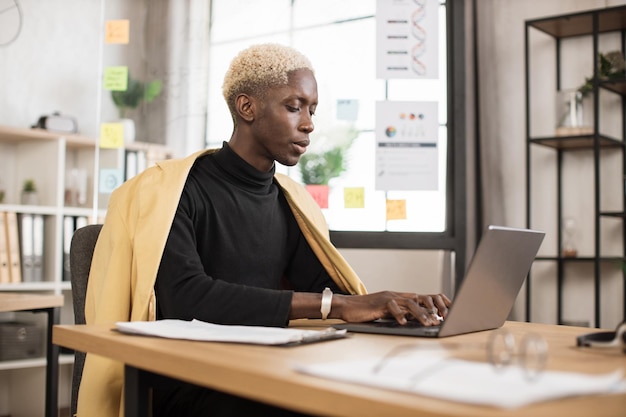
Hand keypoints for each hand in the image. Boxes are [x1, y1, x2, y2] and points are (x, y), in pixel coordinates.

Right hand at [335, 291, 450, 325]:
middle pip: (420, 299)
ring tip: (428, 323)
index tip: (447, 313)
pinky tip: (404, 323)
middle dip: (432, 309)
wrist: (347, 306)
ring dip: (421, 314)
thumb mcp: (387, 314)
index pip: (422, 298)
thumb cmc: (365, 312)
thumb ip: (400, 314)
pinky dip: (399, 315)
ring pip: (410, 303)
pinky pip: (392, 307)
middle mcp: (396, 295)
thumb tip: (414, 322)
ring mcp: (388, 298)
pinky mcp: (379, 303)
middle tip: (441, 320)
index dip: (435, 304)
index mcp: (399, 298)